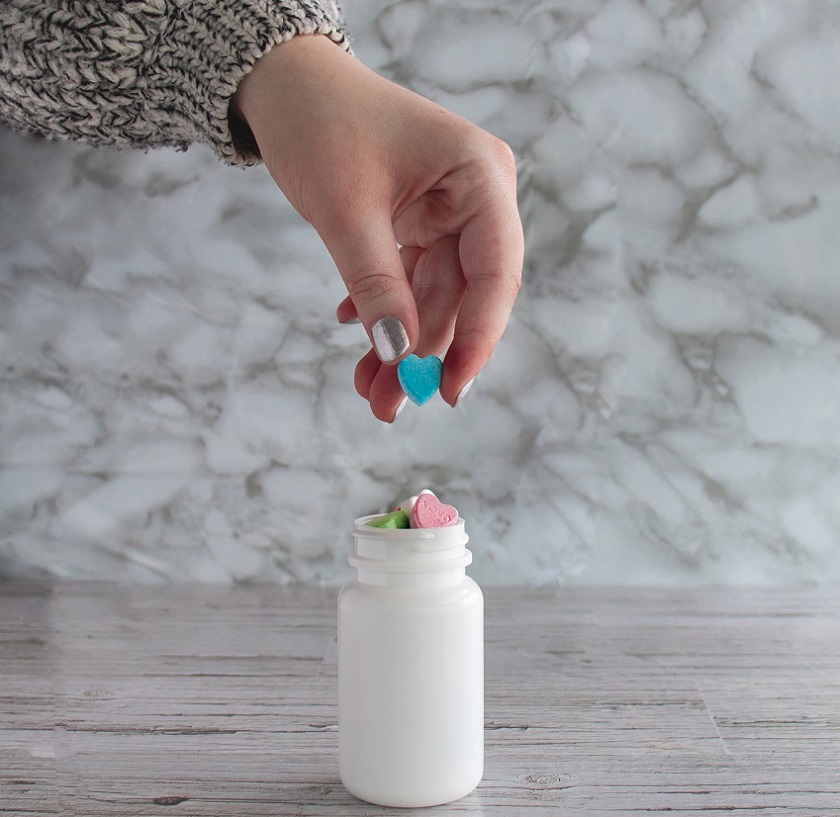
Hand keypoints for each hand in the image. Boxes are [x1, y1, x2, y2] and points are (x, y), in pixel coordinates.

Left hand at [232, 36, 522, 421]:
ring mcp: (447, 212)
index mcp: (479, 176)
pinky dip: (381, 310)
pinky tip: (351, 328)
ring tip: (365, 389)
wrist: (284, 85)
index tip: (449, 391)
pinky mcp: (418, 223)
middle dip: (422, 352)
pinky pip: (408, 281)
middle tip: (388, 405)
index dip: (479, 337)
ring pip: (432, 297)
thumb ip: (377, 285)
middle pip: (461, 295)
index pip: (495, 272)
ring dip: (398, 342)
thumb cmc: (319, 123)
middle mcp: (474, 197)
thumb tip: (398, 354)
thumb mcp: (346, 211)